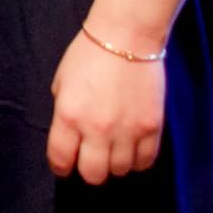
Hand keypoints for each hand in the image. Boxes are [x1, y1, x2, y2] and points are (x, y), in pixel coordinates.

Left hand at [46, 29, 165, 185]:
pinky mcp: (152, 129)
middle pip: (93, 175)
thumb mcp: (61, 82)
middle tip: (89, 159)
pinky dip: (137, 160)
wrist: (126, 38)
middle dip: (88, 171)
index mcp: (68, 115)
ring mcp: (127, 131)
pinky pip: (146, 162)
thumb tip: (70, 137)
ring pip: (121, 171)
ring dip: (114, 164)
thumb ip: (64, 113)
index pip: (60, 159)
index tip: (63, 166)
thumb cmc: (88, 55)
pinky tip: (131, 148)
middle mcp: (97, 128)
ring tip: (112, 150)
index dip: (60, 167)